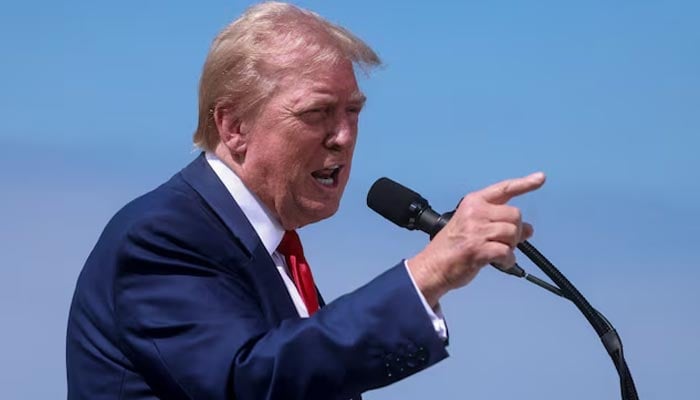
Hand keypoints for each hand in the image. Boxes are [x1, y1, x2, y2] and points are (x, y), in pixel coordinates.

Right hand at [407, 172, 545, 306]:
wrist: (433, 267)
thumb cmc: (452, 247)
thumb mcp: (473, 227)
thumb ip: (499, 224)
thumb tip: (529, 229)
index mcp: (473, 202)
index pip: (504, 189)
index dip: (525, 183)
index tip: (540, 178)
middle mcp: (475, 212)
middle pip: (515, 216)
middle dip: (515, 232)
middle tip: (504, 242)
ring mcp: (476, 230)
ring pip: (513, 234)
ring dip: (510, 247)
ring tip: (496, 253)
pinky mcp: (478, 248)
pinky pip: (507, 252)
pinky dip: (508, 261)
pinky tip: (499, 263)